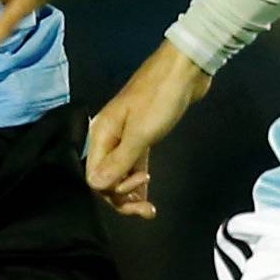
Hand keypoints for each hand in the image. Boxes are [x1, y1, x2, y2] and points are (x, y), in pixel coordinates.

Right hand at [84, 39, 211, 218]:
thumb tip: (95, 186)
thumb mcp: (141, 133)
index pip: (95, 177)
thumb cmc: (161, 98)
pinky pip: (133, 164)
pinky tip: (147, 195)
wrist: (185, 69)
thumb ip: (119, 162)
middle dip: (122, 198)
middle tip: (146, 210)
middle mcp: (109, 137)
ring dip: (131, 193)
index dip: (113, 191)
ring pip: (120, 173)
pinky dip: (138, 181)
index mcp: (101, 134)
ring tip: (149, 210)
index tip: (139, 189)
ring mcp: (126, 136)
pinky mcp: (143, 135)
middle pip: (106, 178)